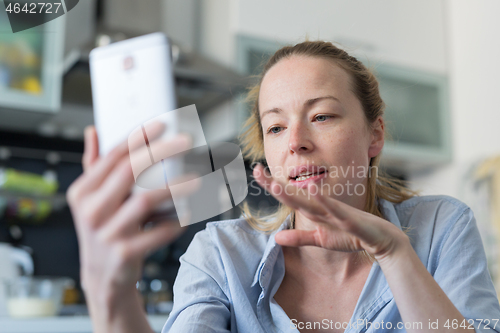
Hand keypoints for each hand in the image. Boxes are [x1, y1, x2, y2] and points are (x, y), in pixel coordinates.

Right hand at [67, 123, 195, 308]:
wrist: (103, 276)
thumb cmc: (102, 229)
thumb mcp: (91, 199)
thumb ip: (93, 164)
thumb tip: (93, 131)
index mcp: (83, 192)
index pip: (112, 157)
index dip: (138, 138)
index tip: (161, 124)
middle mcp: (91, 211)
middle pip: (128, 172)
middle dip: (159, 152)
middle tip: (185, 142)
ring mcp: (107, 234)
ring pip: (145, 200)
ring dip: (174, 187)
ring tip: (196, 178)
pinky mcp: (125, 254)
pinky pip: (158, 232)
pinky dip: (176, 221)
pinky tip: (188, 213)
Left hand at [253, 163, 408, 261]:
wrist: (381, 240)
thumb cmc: (351, 236)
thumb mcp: (320, 240)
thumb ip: (299, 238)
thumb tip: (276, 238)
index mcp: (313, 210)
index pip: (288, 197)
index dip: (272, 186)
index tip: (256, 174)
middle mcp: (320, 207)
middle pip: (293, 194)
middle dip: (274, 184)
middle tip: (255, 170)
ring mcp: (333, 211)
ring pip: (308, 200)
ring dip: (291, 192)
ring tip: (273, 183)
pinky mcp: (347, 218)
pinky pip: (333, 207)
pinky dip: (322, 198)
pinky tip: (311, 187)